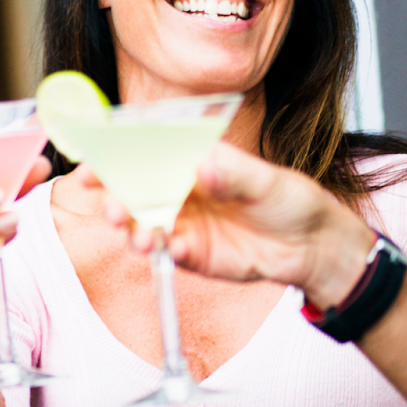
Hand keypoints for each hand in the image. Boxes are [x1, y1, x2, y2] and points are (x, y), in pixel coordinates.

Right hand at [100, 144, 375, 310]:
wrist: (310, 246)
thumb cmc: (290, 201)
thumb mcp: (267, 181)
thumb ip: (234, 174)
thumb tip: (203, 167)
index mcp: (193, 160)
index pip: (146, 153)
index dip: (116, 157)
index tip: (95, 164)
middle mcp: (181, 190)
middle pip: (136, 191)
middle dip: (117, 200)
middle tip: (113, 210)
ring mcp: (184, 222)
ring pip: (144, 224)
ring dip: (134, 230)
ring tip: (138, 237)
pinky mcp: (192, 252)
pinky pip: (167, 252)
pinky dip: (163, 252)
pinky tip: (171, 250)